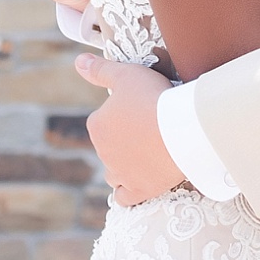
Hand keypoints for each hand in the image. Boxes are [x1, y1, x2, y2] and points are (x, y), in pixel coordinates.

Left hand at [75, 54, 180, 206]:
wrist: (181, 129)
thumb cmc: (154, 98)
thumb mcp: (126, 74)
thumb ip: (100, 69)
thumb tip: (78, 61)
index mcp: (96, 124)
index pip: (103, 120)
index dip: (123, 114)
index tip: (144, 109)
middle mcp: (102, 151)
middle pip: (109, 146)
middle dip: (125, 140)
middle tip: (152, 129)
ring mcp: (120, 174)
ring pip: (113, 173)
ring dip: (123, 166)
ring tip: (147, 155)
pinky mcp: (138, 190)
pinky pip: (124, 197)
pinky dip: (128, 191)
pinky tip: (139, 183)